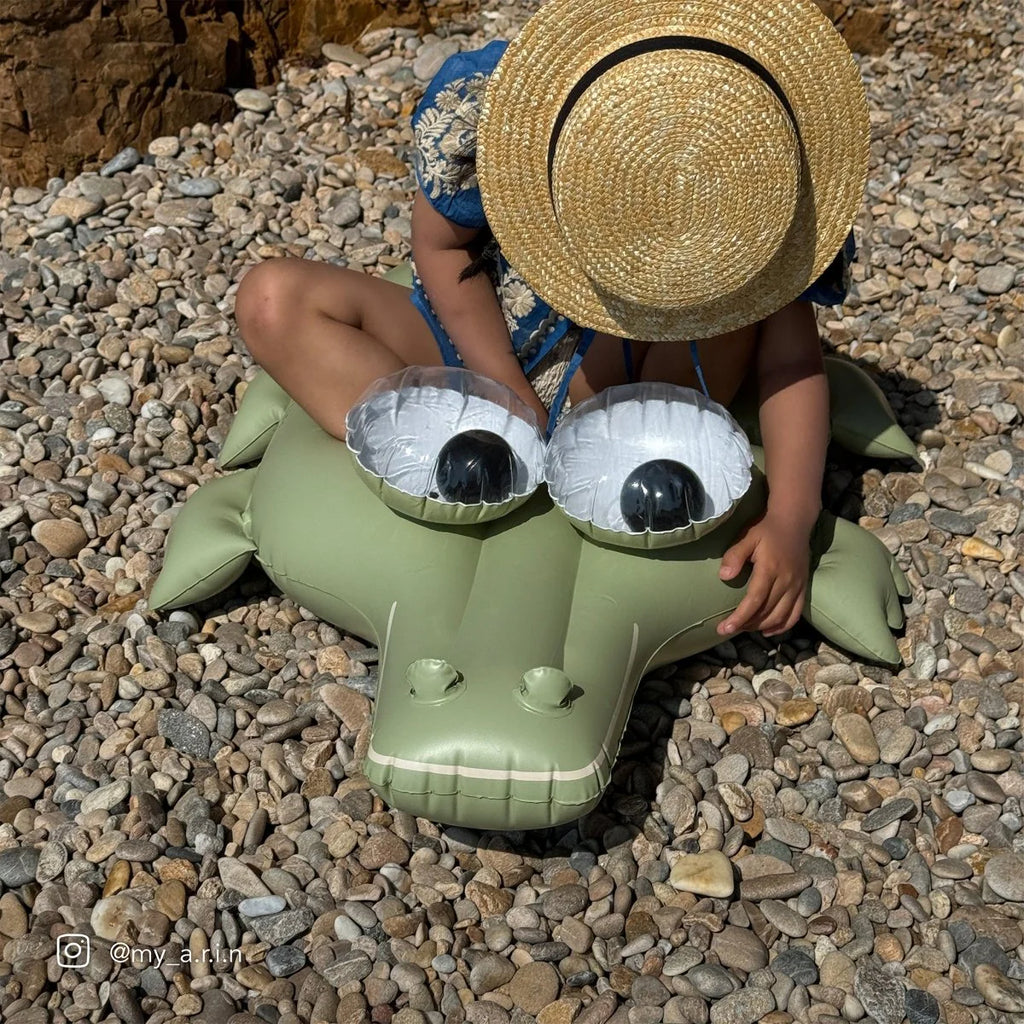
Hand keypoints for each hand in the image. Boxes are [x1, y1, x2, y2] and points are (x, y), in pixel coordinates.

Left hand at [717, 511, 810, 637]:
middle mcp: (786, 581)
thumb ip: (735, 556)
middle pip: (766, 612)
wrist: (794, 521)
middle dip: (746, 625)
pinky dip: (782, 626)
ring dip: (761, 627)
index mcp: (770, 569)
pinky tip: (767, 631)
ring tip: (744, 628)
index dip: (739, 617)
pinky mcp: (803, 588)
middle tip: (727, 630)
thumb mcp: (747, 537)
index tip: (724, 628)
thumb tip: (724, 577)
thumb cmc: (766, 529)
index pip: (754, 600)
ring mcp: (797, 586)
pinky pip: (795, 614)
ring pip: (780, 616)